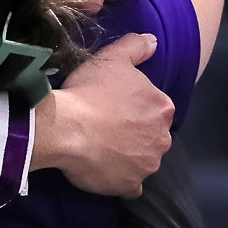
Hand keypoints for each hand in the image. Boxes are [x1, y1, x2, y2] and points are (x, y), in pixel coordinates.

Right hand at [31, 33, 173, 198]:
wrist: (66, 128)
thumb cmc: (89, 92)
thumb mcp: (112, 58)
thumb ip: (136, 46)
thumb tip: (153, 41)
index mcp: (161, 108)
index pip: (155, 108)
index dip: (134, 107)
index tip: (114, 107)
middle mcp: (161, 138)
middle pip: (152, 136)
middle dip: (135, 134)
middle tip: (106, 127)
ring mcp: (146, 165)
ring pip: (143, 160)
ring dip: (129, 157)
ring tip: (101, 149)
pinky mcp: (129, 185)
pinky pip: (130, 186)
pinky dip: (122, 181)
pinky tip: (106, 172)